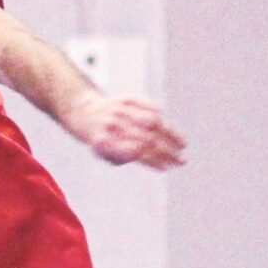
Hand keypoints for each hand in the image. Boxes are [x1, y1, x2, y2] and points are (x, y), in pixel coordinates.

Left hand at [64, 95, 185, 168]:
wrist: (85, 112)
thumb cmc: (101, 139)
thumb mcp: (106, 153)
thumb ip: (126, 158)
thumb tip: (162, 166)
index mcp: (105, 143)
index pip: (135, 153)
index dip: (153, 161)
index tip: (167, 168)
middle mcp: (113, 125)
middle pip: (147, 140)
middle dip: (168, 152)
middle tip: (182, 161)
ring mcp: (120, 111)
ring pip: (152, 122)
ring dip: (170, 135)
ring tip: (182, 145)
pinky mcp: (127, 99)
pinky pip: (150, 108)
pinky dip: (160, 118)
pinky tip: (168, 130)